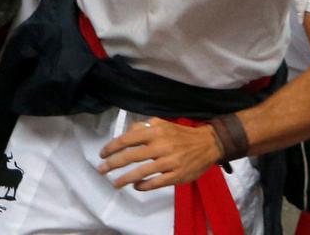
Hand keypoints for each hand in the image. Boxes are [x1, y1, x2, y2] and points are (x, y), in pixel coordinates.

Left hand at [97, 117, 222, 190]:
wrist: (207, 144)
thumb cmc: (181, 134)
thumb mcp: (162, 124)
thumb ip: (144, 127)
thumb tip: (126, 133)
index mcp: (156, 131)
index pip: (128, 139)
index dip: (112, 147)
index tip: (102, 154)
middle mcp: (161, 145)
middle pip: (131, 156)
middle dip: (112, 164)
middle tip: (101, 170)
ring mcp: (169, 162)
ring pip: (141, 172)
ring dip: (125, 179)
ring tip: (115, 183)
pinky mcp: (177, 175)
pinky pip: (155, 183)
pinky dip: (143, 186)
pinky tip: (136, 186)